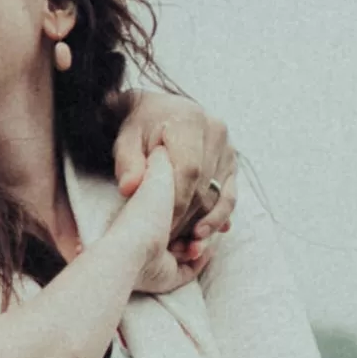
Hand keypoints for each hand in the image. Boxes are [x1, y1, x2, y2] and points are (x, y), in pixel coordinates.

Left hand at [111, 89, 236, 264]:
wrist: (156, 110)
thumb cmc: (137, 125)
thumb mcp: (125, 138)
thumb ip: (127, 161)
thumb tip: (130, 188)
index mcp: (190, 120)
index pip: (188, 171)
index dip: (175, 203)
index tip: (159, 227)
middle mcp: (216, 132)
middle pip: (203, 186)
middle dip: (185, 218)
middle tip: (166, 243)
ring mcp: (228, 149)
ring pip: (219, 196)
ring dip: (201, 224)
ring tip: (185, 247)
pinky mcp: (231, 164)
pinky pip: (229, 197)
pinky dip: (216, 218)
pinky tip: (202, 235)